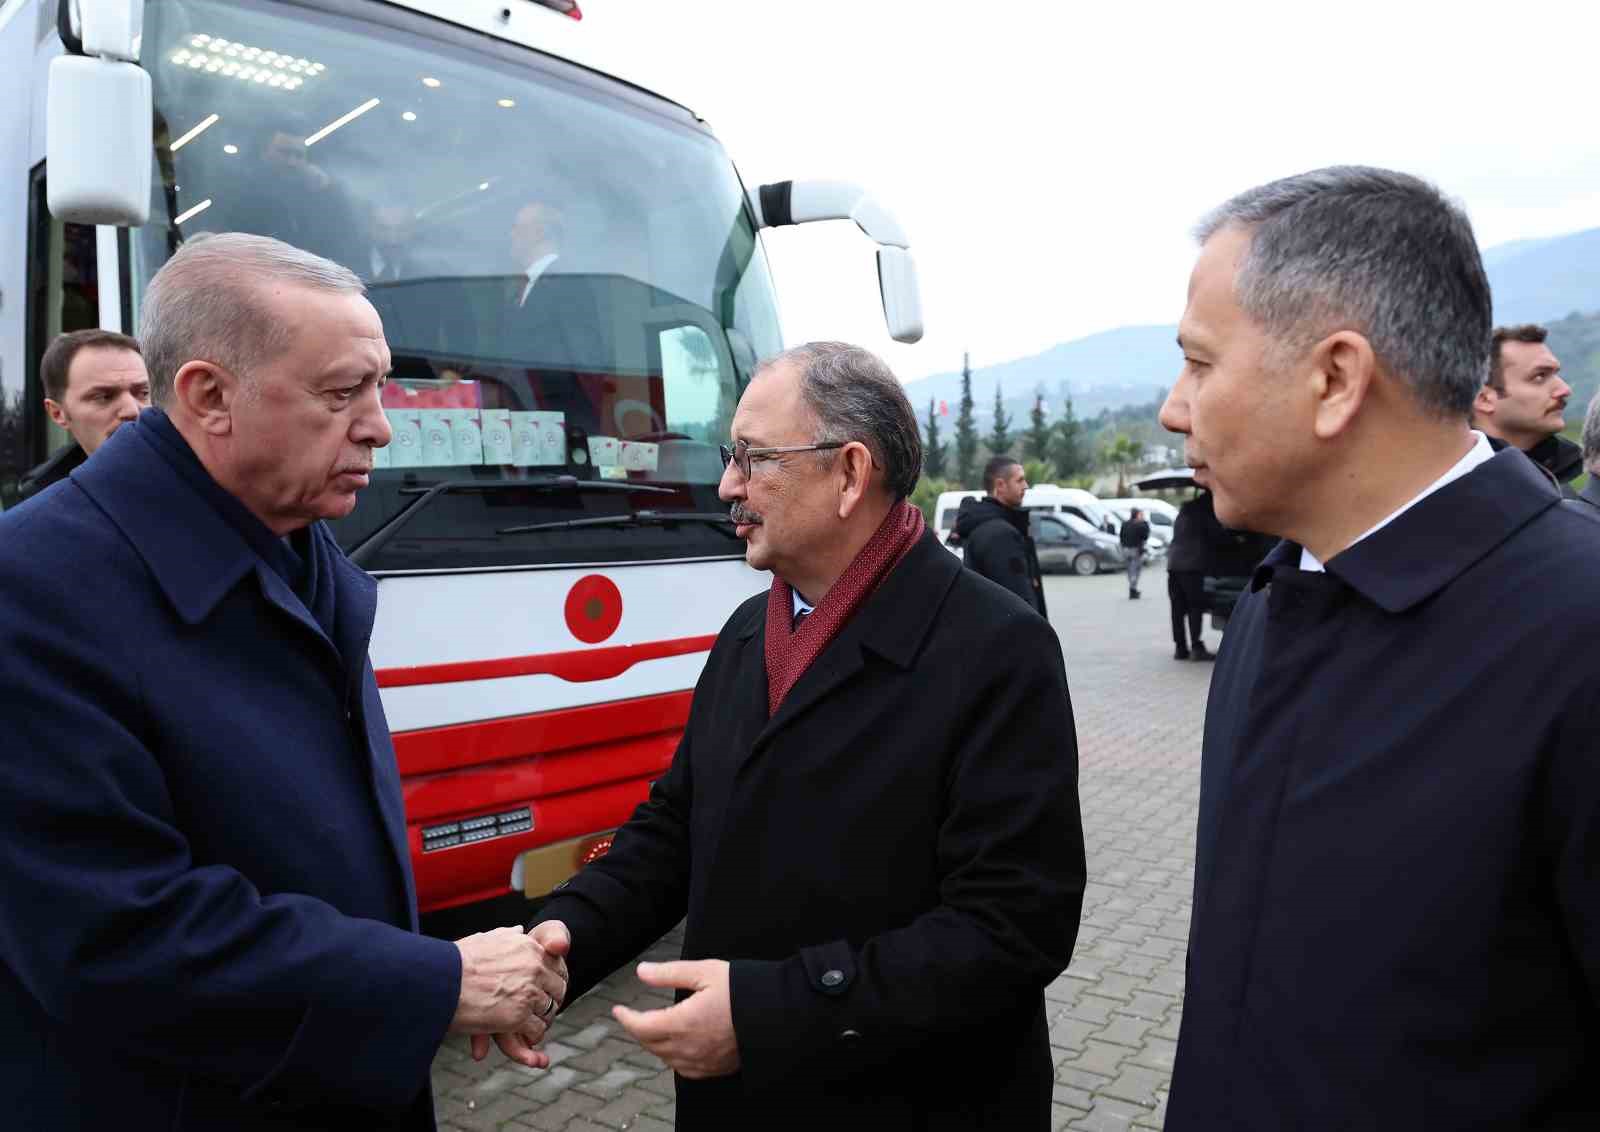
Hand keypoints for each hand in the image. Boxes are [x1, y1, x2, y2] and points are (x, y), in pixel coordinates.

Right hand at [450, 922, 569, 1066]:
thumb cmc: (456, 961)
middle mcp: (534, 967)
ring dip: (542, 1019)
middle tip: (542, 1010)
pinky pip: (537, 1029)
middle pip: (557, 989)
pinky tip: (526, 1037)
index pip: (556, 964)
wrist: (440, 980)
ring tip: (532, 1024)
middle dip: (550, 1000)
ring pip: (549, 1010)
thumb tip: (518, 930)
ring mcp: (528, 992)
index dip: (551, 979)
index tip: (545, 989)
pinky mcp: (518, 1016)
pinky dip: (533, 1036)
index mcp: (528, 947)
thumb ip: (506, 935)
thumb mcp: (485, 939)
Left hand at [612, 959, 738, 1079]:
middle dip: (638, 1029)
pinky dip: (672, 1057)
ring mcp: (701, 1062)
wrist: (776, 1014)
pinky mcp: (714, 1068)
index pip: (641, 1027)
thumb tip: (642, 972)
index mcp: (683, 1022)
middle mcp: (689, 1047)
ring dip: (654, 1043)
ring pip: (665, 1057)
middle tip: (634, 1016)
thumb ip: (670, 973)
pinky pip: (683, 1069)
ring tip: (652, 1028)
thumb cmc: (742, 989)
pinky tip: (676, 1046)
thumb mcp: (705, 972)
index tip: (618, 1009)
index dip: (626, 1018)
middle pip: (650, 1044)